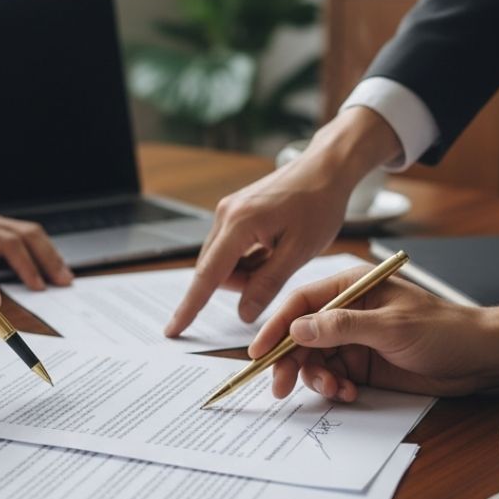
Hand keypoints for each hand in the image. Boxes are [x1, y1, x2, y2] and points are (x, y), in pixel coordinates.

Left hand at [0, 199, 72, 290]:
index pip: (6, 244)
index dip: (24, 266)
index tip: (36, 287)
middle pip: (25, 235)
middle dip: (46, 260)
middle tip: (61, 283)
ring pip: (29, 232)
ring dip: (49, 255)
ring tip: (63, 278)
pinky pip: (23, 233)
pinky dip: (39, 251)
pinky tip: (47, 267)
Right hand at [165, 107, 401, 336]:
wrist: (326, 169)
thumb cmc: (319, 205)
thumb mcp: (298, 252)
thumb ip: (267, 284)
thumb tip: (244, 313)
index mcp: (238, 224)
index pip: (207, 275)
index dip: (190, 306)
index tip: (173, 329)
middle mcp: (226, 215)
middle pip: (215, 270)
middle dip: (240, 284)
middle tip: (276, 275)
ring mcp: (229, 211)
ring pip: (224, 260)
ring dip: (246, 271)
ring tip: (279, 258)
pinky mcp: (236, 210)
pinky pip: (231, 247)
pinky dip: (248, 258)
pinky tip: (273, 248)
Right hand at [248, 267, 498, 399]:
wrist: (480, 359)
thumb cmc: (444, 330)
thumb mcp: (391, 326)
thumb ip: (342, 327)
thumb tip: (298, 328)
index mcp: (351, 287)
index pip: (301, 303)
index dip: (276, 326)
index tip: (259, 351)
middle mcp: (346, 311)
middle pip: (300, 334)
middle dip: (290, 360)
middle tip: (282, 386)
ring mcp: (353, 338)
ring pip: (313, 359)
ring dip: (315, 377)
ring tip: (334, 390)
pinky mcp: (361, 363)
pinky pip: (331, 375)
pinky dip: (332, 387)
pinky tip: (347, 392)